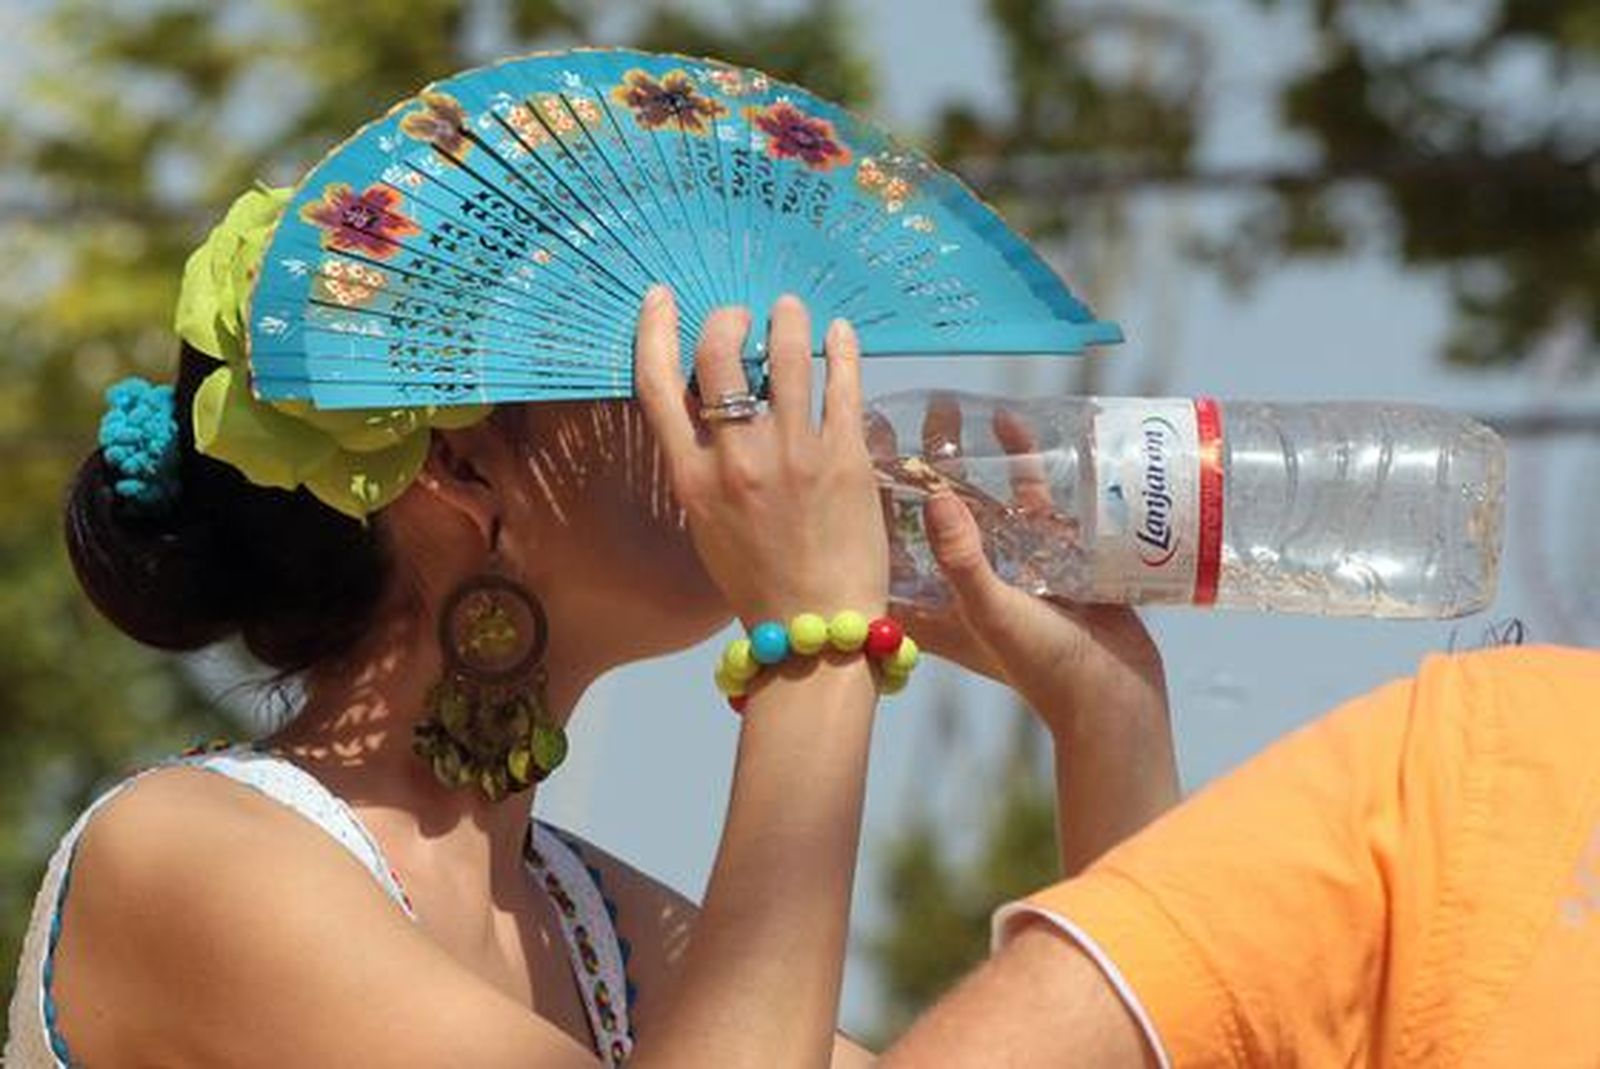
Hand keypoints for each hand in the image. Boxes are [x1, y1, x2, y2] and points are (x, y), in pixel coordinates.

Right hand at [634, 288, 887, 624]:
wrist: (816, 625)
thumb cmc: (758, 580)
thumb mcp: (706, 523)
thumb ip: (704, 465)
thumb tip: (717, 404)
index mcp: (692, 479)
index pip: (658, 385)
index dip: (654, 331)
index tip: (660, 298)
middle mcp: (738, 459)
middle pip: (718, 354)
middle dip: (728, 318)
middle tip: (745, 315)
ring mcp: (795, 455)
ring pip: (787, 355)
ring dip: (789, 320)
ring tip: (793, 310)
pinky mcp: (846, 458)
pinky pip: (843, 383)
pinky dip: (842, 348)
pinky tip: (841, 334)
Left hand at [888, 395, 1167, 738]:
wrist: (1113, 693)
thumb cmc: (1041, 666)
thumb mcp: (989, 611)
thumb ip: (961, 558)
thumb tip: (934, 498)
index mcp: (930, 605)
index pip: (883, 544)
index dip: (865, 499)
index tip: (853, 449)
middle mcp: (959, 584)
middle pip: (923, 514)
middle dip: (912, 465)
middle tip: (902, 415)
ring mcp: (1004, 569)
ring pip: (972, 502)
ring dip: (961, 460)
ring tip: (950, 409)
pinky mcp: (1047, 557)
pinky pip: (1026, 501)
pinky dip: (1018, 467)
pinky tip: (1011, 427)